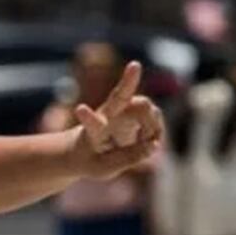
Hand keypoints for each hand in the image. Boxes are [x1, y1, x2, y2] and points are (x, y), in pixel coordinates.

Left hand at [68, 62, 164, 179]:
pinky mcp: (134, 109)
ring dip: (152, 126)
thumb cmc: (90, 160)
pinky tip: (147, 141)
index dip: (87, 118)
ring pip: (145, 106)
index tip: (79, 109)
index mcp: (92, 132)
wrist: (83, 149)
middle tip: (134, 65)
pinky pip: (154, 114)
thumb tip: (154, 145)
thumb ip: (128, 158)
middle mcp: (107, 114)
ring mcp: (121, 109)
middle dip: (128, 80)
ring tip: (146, 145)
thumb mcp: (103, 168)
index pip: (91, 125)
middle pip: (120, 96)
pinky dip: (156, 130)